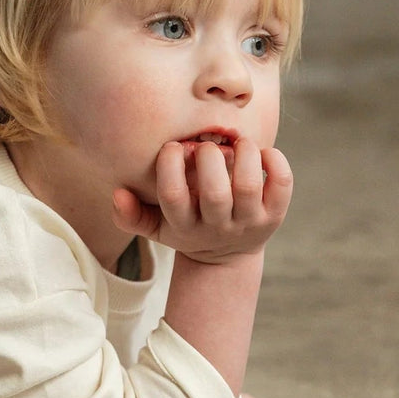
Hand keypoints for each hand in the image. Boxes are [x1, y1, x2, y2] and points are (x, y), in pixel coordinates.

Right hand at [111, 137, 292, 264]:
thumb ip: (130, 214)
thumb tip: (117, 193)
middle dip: (208, 159)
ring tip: (235, 141)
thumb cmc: (186, 227)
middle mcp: (218, 226)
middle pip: (215, 194)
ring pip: (249, 186)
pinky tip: (261, 151)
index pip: (173, 197)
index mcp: (185, 226)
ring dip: (242, 155)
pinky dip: (275, 161)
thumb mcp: (155, 226)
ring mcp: (249, 222)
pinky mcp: (275, 215)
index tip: (172, 147)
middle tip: (204, 144)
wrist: (227, 255)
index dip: (170, 167)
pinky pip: (281, 185)